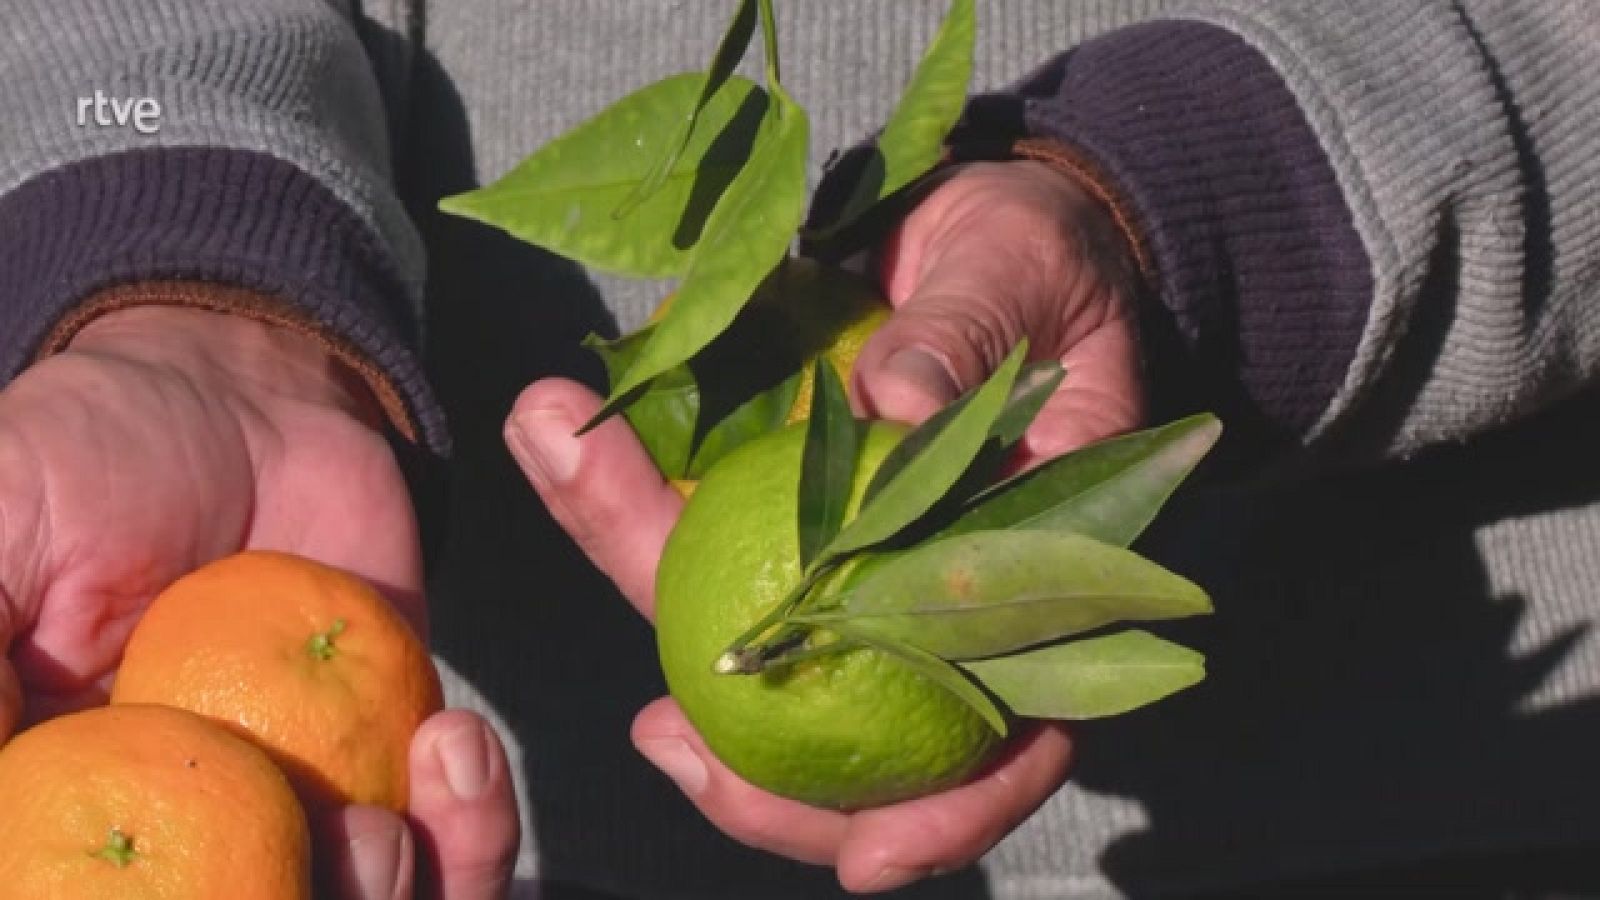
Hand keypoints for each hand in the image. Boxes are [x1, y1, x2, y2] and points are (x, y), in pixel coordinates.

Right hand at [0, 304, 516, 898]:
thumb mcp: (0, 533)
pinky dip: (471, 835)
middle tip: (322, 850)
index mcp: (68, 806)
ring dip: (384, 899)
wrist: (246, 398)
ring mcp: (298, 811)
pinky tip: (454, 747)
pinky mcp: (398, 762)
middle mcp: (190, 828)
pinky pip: (453, 852)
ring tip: (383, 827)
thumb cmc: (88, 461)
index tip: (174, 888)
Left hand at [509, 159, 1139, 891]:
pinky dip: (624, 494)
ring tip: (563, 473)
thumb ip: (972, 336)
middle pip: (853, 728)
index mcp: (1036, 579)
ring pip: (746, 630)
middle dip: (751, 773)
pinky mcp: (776, 506)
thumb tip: (896, 403)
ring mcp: (846, 560)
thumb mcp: (1029, 275)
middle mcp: (935, 596)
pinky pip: (694, 531)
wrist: (983, 220)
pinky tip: (558, 431)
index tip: (869, 856)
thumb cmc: (1045, 258)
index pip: (1018, 736)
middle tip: (663, 743)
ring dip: (639, 580)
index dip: (952, 812)